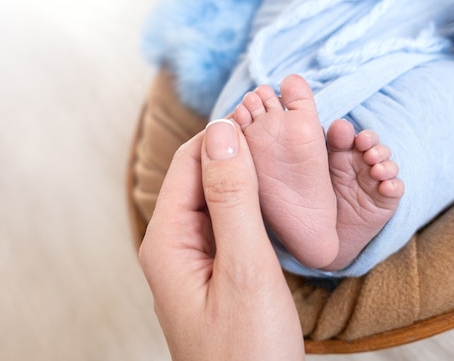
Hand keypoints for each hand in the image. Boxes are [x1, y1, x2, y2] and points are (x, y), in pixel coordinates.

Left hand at [139, 119, 303, 360]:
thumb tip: (223, 131)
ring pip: (217, 197)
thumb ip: (232, 199)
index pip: (191, 160)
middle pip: (201, 175)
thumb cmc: (248, 350)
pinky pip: (228, 222)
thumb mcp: (245, 269)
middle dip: (238, 151)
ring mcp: (193, 257)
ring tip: (286, 159)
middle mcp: (173, 243)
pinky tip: (278, 200)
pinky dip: (252, 204)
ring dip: (248, 176)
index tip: (267, 117)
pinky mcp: (214, 269)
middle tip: (283, 135)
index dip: (226, 133)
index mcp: (167, 239)